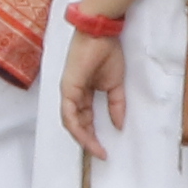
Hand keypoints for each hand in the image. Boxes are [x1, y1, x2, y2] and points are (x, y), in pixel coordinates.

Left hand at [56, 18, 123, 153]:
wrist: (101, 34)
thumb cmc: (106, 52)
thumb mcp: (115, 85)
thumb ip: (116, 105)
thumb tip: (119, 125)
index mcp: (82, 92)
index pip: (84, 119)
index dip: (93, 135)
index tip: (104, 149)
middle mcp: (72, 94)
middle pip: (76, 123)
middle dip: (88, 141)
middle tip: (100, 154)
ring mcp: (68, 91)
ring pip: (70, 122)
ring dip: (83, 138)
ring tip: (96, 150)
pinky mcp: (67, 88)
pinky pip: (68, 114)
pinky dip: (77, 127)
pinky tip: (87, 137)